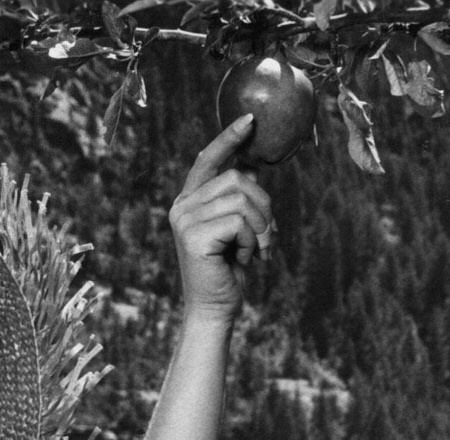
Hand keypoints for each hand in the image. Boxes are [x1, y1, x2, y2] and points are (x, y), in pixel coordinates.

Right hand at [169, 114, 275, 320]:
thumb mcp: (237, 229)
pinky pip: (239, 221)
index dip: (229, 138)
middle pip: (237, 178)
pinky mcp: (193, 236)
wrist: (215, 308)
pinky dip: (253, 241)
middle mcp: (181, 206)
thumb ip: (240, 199)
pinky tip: (245, 260)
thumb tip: (253, 167)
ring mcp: (184, 220)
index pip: (208, 160)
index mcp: (189, 201)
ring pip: (242, 199)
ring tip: (256, 251)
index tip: (251, 120)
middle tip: (267, 236)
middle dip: (264, 206)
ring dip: (261, 227)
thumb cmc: (228, 270)